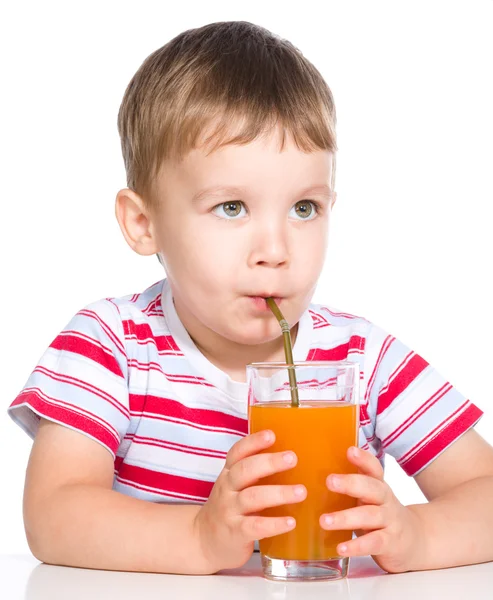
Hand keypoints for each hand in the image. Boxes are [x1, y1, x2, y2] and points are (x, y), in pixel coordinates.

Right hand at [193, 430, 306, 572]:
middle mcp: (227, 489)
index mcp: (228, 473)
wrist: (203, 541)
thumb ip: (255, 472)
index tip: (271, 434)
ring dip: (278, 493)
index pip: (237, 452)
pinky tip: (291, 522)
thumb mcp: (234, 485)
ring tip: (301, 492)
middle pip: (245, 471)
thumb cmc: (228, 507)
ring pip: (252, 497)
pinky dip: (274, 524)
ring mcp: (229, 511)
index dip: (253, 442)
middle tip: (292, 458)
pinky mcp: (235, 533)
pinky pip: (255, 527)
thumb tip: (291, 455)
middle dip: (269, 462)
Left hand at [319, 446, 422, 572]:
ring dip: (346, 518)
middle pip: (371, 488)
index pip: (374, 468)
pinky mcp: (390, 543)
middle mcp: (386, 500)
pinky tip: (341, 547)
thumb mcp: (371, 497)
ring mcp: (390, 521)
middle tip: (329, 481)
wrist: (416, 541)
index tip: (349, 450)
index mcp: (378, 486)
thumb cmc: (382, 514)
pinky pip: (374, 543)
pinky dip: (357, 546)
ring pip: (370, 516)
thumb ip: (352, 486)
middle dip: (351, 483)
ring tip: (324, 521)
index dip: (363, 459)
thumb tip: (315, 472)